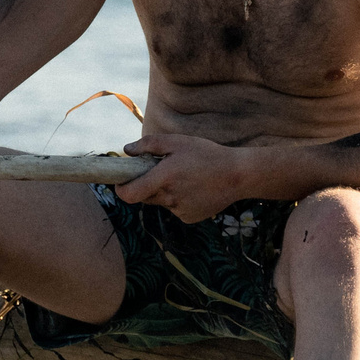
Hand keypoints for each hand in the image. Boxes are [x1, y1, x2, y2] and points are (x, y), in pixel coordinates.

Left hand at [113, 132, 256, 222]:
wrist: (238, 175)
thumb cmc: (207, 154)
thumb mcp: (178, 141)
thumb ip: (149, 144)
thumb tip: (127, 150)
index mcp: (164, 179)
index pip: (129, 195)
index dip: (121, 189)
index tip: (121, 180)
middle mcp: (169, 198)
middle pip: (144, 196)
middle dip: (145, 185)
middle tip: (159, 171)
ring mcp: (180, 210)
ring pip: (161, 202)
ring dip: (164, 192)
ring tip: (183, 177)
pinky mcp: (189, 217)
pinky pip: (175, 208)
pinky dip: (178, 199)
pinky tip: (194, 188)